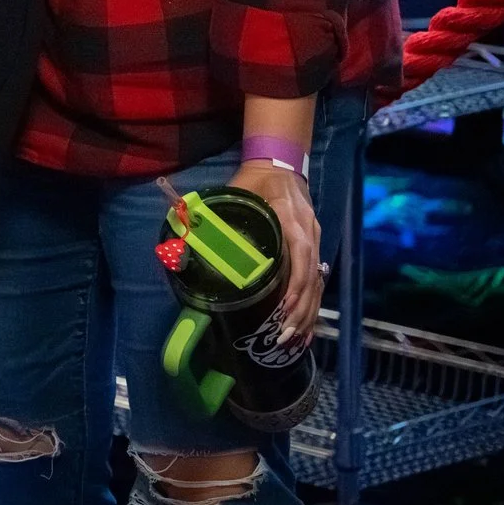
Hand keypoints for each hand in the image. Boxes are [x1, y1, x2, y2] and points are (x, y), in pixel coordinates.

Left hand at [228, 159, 321, 346]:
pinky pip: (317, 281)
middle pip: (313, 279)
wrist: (281, 164)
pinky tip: (306, 326)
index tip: (284, 309)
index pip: (301, 258)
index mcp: (293, 221)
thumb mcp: (239, 191)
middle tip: (284, 337)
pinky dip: (311, 304)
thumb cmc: (257, 178)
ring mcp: (315, 242)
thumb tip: (186, 232)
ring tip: (294, 340)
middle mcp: (309, 235)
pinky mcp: (313, 248)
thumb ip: (218, 212)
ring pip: (317, 284)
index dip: (294, 285)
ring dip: (307, 313)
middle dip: (300, 310)